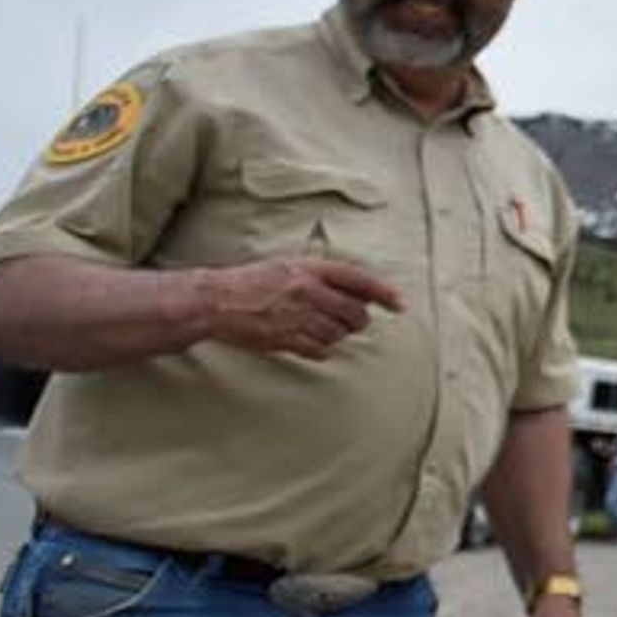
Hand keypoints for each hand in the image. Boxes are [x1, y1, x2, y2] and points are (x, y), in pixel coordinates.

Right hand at [196, 257, 405, 358]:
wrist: (216, 301)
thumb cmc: (252, 282)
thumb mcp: (288, 266)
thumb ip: (321, 276)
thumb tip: (357, 291)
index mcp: (309, 269)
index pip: (359, 279)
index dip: (384, 292)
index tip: (400, 304)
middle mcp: (307, 291)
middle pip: (354, 312)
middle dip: (359, 320)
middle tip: (352, 321)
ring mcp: (297, 316)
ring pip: (339, 333)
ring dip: (338, 335)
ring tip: (322, 328)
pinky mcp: (286, 339)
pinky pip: (320, 350)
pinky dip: (322, 349)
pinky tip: (311, 343)